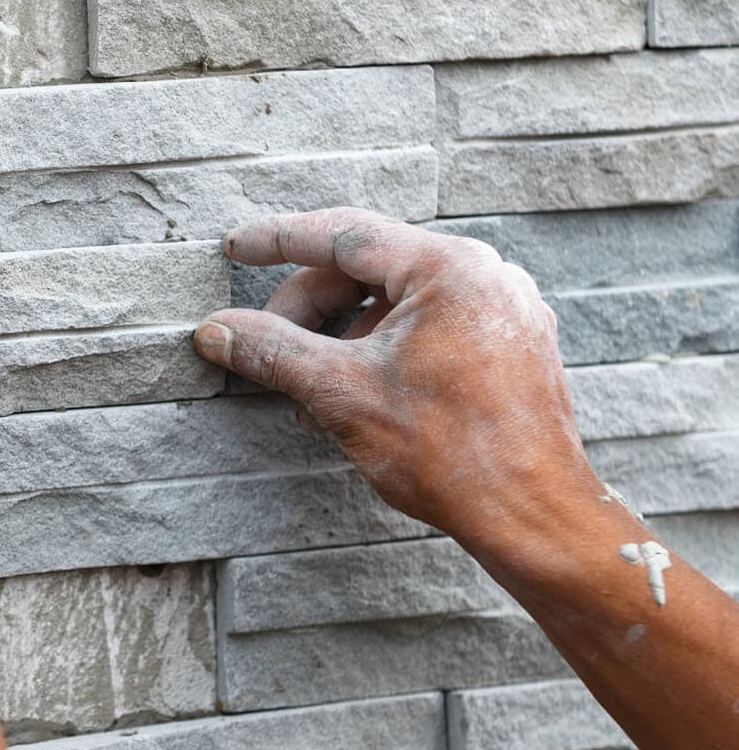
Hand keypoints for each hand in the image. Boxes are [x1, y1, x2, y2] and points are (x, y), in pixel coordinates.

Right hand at [194, 207, 598, 540]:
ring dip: (342, 334)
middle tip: (263, 345)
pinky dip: (382, 347)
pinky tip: (354, 393)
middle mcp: (485, 275)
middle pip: (369, 267)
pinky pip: (431, 324)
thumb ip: (273, 350)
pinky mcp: (510, 345)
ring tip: (310, 388)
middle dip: (309, 306)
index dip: (278, 240)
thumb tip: (216, 330)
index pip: (344, 234)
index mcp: (449, 268)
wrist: (532, 515)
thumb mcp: (341, 393)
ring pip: (397, 300)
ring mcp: (503, 309)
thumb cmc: (451, 453)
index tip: (234, 247)